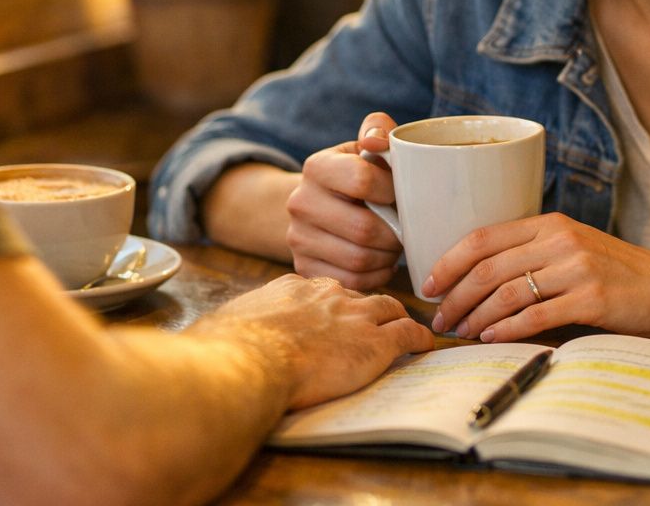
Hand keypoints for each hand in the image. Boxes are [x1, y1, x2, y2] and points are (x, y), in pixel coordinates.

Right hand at [201, 274, 434, 407]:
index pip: (322, 291)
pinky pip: (408, 334)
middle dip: (367, 306)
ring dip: (399, 316)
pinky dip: (420, 338)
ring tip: (405, 325)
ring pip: (390, 308)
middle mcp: (328, 296)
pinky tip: (426, 344)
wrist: (250, 360)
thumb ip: (238, 324)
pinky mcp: (375, 344)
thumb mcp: (231, 323)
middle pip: (358, 295)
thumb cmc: (230, 347)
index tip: (334, 314)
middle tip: (374, 320)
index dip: (331, 304)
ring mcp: (354, 317)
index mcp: (294, 288)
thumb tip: (222, 337)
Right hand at [285, 112, 403, 288]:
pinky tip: (381, 261)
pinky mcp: (304, 268)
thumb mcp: (367, 147)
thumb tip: (377, 139)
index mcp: (316, 166)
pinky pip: (351, 282)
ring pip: (359, 260)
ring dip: (388, 256)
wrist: (322, 204)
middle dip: (395, 233)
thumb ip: (379, 130)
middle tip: (406, 228)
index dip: (392, 190)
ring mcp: (298, 238)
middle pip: (363, 229)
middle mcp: (300, 202)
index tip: (402, 193)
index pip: (362, 180)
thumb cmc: (359, 174)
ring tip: (395, 244)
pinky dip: (376, 276)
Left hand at [424, 213, 649, 342]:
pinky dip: (507, 328)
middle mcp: (560, 240)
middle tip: (439, 317)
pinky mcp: (592, 299)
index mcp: (549, 223)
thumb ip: (532, 252)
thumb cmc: (618, 272)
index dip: (449, 261)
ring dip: (475, 316)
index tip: (429, 283)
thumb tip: (476, 275)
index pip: (483, 237)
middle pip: (488, 266)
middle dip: (455, 294)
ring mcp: (577, 268)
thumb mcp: (573, 247)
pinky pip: (536, 314)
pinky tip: (491, 338)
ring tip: (459, 332)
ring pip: (507, 292)